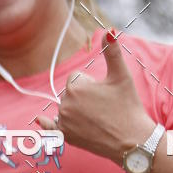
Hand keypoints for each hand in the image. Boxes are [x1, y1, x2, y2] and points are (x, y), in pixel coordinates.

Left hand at [37, 31, 154, 163]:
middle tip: (104, 109)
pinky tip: (40, 119)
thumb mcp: (121, 76)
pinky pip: (51, 127)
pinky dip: (47, 124)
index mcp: (76, 86)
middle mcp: (66, 103)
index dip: (92, 84)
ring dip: (77, 110)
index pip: (77, 78)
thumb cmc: (128, 107)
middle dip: (84, 97)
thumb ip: (112, 52)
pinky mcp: (67, 137)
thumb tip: (109, 30)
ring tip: (97, 121)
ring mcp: (65, 122)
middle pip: (71, 93)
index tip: (105, 95)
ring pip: (67, 107)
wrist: (132, 142)